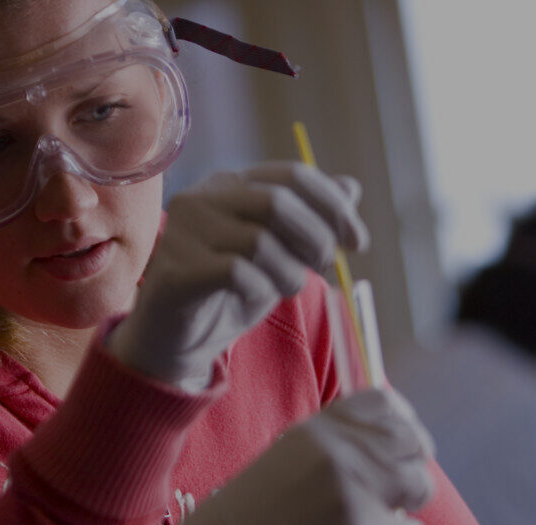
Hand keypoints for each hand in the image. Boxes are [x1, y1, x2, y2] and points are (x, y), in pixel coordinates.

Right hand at [108, 162, 367, 388]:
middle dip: (316, 237)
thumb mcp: (280, 253)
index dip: (333, 206)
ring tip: (288, 287)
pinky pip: (236, 272)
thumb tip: (351, 188)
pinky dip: (260, 288)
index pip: (292, 175)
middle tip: (324, 267)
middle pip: (277, 202)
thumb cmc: (231, 291)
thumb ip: (310, 220)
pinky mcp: (176, 268)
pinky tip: (257, 296)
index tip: (359, 241)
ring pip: (259, 241)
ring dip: (289, 272)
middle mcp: (203, 197)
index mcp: (231, 184)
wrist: (179, 336)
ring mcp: (184, 230)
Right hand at [117, 388, 433, 524]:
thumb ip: (334, 448)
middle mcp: (339, 452)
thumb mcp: (286, 461)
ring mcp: (354, 493)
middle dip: (415, 463)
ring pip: (421, 485)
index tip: (403, 444)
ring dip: (411, 503)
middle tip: (403, 488)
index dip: (404, 423)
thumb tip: (387, 449)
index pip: (386, 404)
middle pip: (412, 441)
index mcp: (318, 430)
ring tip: (386, 517)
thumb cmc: (249, 519)